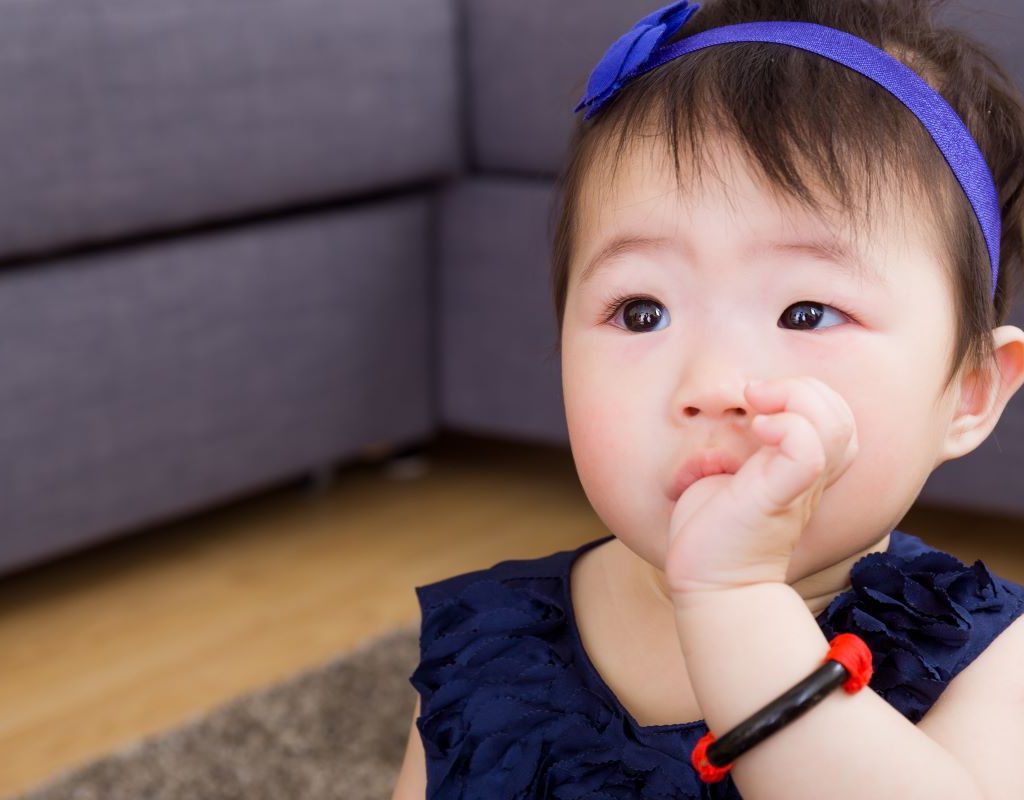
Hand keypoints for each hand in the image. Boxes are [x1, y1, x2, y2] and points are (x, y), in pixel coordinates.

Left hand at [664, 376, 857, 598]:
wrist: (710, 584)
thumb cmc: (713, 532)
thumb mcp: (724, 475)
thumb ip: (736, 445)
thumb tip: (726, 414)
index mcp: (802, 469)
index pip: (834, 416)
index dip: (805, 392)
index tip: (756, 398)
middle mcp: (810, 477)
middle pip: (842, 415)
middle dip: (804, 387)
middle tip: (757, 395)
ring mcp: (799, 487)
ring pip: (836, 425)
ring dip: (797, 399)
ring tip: (758, 407)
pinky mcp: (778, 498)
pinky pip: (808, 452)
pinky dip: (787, 427)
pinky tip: (757, 430)